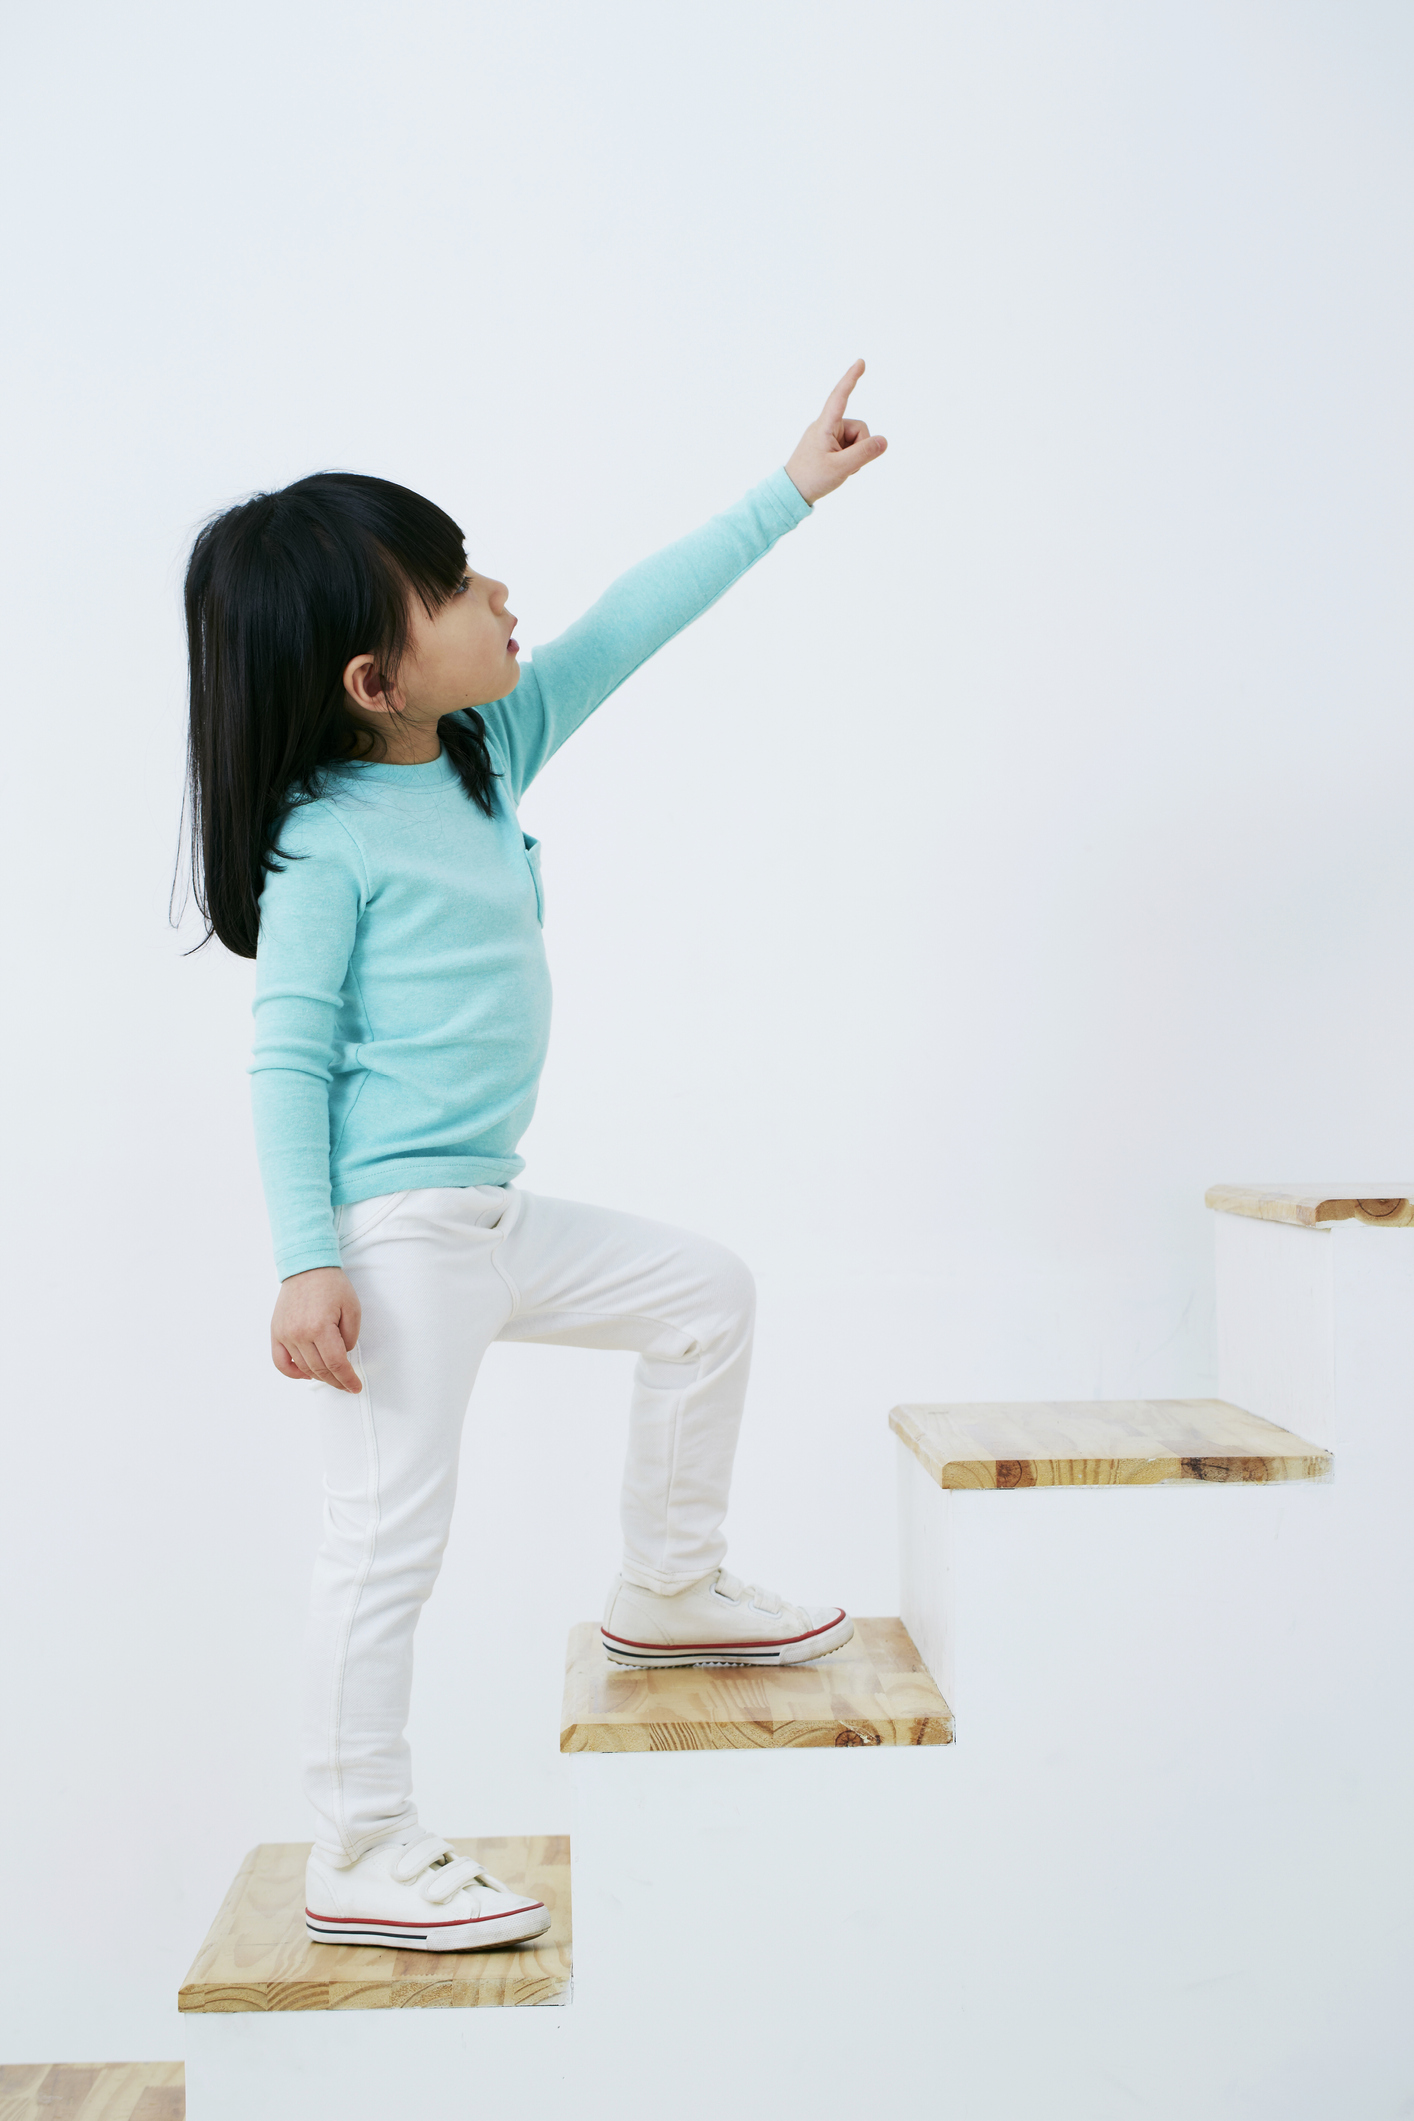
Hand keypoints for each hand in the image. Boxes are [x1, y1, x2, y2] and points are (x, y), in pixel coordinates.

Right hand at [271, 1266, 362, 1391]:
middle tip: (347, 1385)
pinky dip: (292, 1373)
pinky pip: (280, 1362)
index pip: (336, 1364)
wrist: (307, 1266)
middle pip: (320, 1369)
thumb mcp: (353, 1308)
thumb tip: (342, 1357)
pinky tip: (306, 1374)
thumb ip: (350, 1337)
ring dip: (319, 1377)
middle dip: (336, 1381)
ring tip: (331, 1377)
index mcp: (321, 1327)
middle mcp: (299, 1333)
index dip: (347, 1379)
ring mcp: (285, 1334)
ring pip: (302, 1368)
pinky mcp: (275, 1332)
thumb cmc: (333, 1285)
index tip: (355, 1387)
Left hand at [784, 359, 886, 504]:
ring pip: (857, 440)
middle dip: (860, 447)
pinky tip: (838, 468)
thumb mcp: (841, 468)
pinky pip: (851, 447)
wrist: (792, 493)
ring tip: (838, 468)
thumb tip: (883, 441)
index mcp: (824, 426)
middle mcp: (826, 426)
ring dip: (855, 456)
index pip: (840, 397)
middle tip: (844, 465)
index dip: (851, 379)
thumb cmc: (811, 478)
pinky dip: (850, 459)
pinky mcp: (829, 445)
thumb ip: (864, 454)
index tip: (860, 362)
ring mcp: (828, 436)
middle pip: (860, 428)